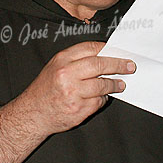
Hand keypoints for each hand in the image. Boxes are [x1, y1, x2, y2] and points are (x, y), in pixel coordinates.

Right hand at [0, 41, 136, 162]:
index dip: (107, 49)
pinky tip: (101, 96)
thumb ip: (77, 60)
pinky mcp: (79, 109)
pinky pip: (99, 101)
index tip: (119, 52)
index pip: (90, 48)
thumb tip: (104, 56)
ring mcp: (73, 93)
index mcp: (62, 60)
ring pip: (103, 85)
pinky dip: (103, 98)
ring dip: (115, 84)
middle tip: (130, 66)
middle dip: (118, 65)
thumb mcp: (56, 66)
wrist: (33, 114)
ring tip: (120, 84)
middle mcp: (67, 75)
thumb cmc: (46, 89)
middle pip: (100, 65)